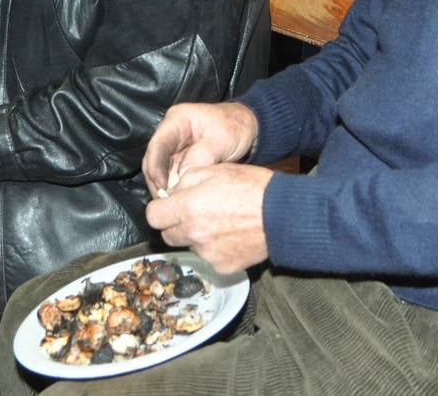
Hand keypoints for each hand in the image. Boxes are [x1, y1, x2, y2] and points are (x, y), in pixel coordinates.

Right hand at [143, 102, 258, 196]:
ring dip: (164, 187)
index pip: (158, 145)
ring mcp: (174, 147)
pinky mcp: (181, 160)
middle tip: (165, 201)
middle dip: (157, 181)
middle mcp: (171, 133)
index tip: (162, 187)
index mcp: (177, 120)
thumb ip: (200, 157)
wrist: (249, 128)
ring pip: (159, 170)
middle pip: (153, 159)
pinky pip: (171, 176)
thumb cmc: (236, 126)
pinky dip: (174, 188)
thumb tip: (182, 179)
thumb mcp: (221, 140)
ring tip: (172, 203)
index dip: (156, 167)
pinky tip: (179, 198)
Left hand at [145, 163, 272, 273]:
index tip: (169, 206)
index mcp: (188, 208)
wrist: (284, 216)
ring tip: (220, 222)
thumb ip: (186, 180)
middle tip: (195, 212)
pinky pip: (209, 258)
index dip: (160, 209)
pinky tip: (231, 235)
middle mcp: (194, 234)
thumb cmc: (253, 188)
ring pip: (189, 246)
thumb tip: (173, 192)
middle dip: (176, 224)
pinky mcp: (223, 266)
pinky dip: (215, 248)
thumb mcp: (216, 170)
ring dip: (196, 236)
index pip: (153, 217)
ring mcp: (208, 253)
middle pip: (168, 235)